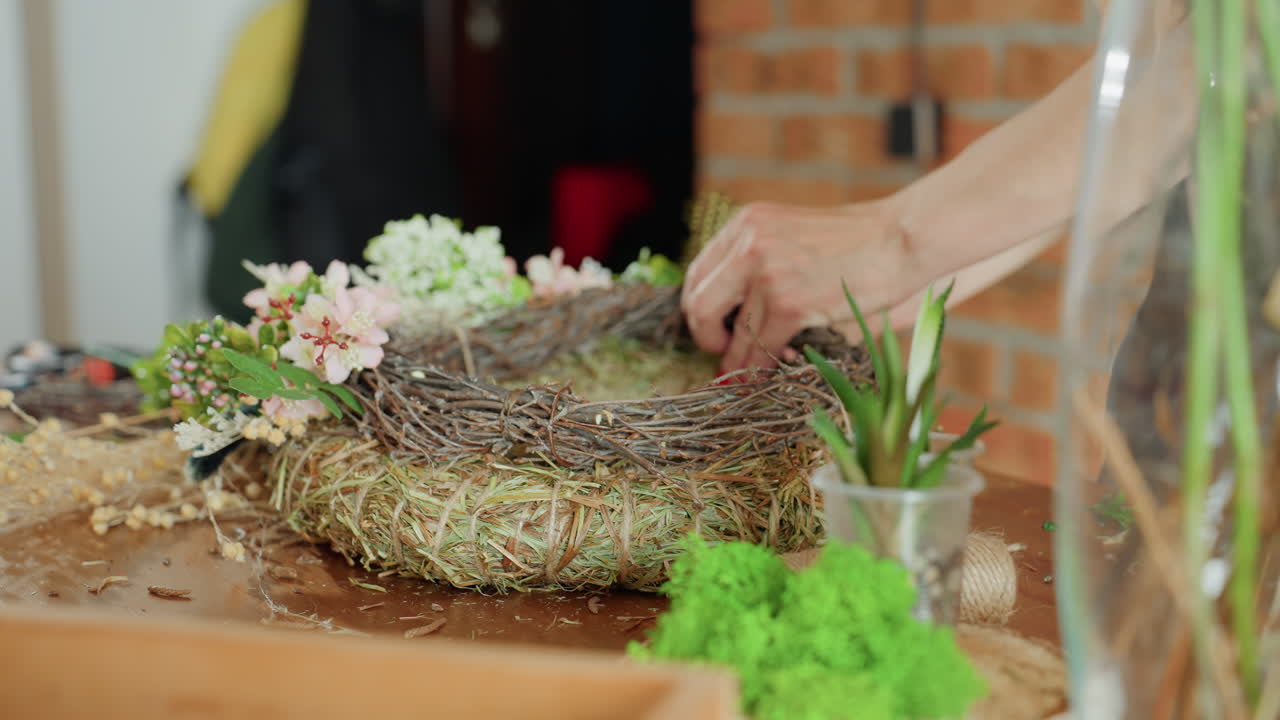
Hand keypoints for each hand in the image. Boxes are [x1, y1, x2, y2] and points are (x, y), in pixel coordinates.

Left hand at [680, 199, 918, 373]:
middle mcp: (748, 244)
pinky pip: (762, 348)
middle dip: (706, 338)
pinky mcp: (790, 303)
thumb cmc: (852, 241)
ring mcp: (768, 273)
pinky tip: (769, 373)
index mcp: (745, 224)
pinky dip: (762, 367)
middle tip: (722, 353)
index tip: (714, 329)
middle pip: (697, 305)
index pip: (696, 275)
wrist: (899, 238)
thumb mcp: (789, 234)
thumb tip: (726, 316)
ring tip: (745, 374)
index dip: (699, 311)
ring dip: (737, 362)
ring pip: (733, 335)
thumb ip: (755, 262)